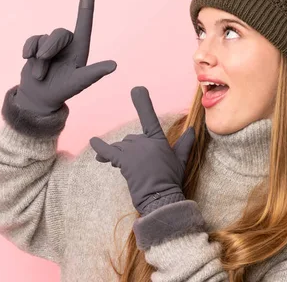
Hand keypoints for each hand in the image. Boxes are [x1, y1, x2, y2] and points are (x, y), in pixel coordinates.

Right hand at [14, 0, 116, 114]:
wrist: (40, 97)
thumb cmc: (64, 90)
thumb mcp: (79, 82)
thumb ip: (94, 73)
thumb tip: (114, 65)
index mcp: (80, 50)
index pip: (84, 26)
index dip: (86, 9)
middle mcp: (68, 44)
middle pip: (61, 33)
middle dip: (51, 47)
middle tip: (45, 62)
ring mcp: (52, 45)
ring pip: (45, 38)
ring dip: (40, 58)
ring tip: (40, 74)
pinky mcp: (37, 46)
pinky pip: (32, 40)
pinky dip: (29, 49)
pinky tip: (27, 58)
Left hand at [90, 86, 194, 215]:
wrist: (161, 197)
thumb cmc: (171, 180)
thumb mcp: (181, 160)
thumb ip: (185, 143)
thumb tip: (193, 130)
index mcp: (158, 139)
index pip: (149, 117)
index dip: (142, 102)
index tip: (137, 89)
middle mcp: (144, 141)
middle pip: (130, 138)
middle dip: (131, 149)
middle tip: (141, 166)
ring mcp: (133, 151)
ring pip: (120, 146)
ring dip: (121, 155)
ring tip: (131, 169)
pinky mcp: (123, 162)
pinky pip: (108, 152)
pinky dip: (100, 148)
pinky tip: (93, 142)